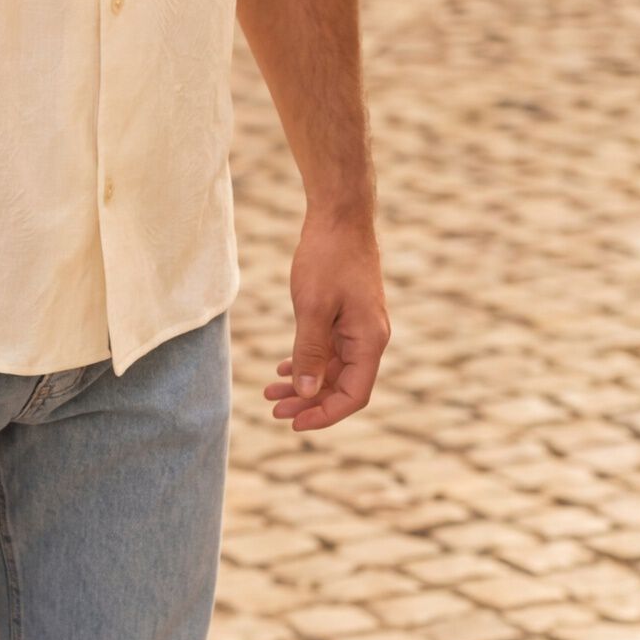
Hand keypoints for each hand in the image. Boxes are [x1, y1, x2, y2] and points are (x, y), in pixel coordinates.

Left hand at [264, 215, 388, 430]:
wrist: (339, 216)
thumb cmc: (328, 257)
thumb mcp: (312, 308)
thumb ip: (310, 352)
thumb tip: (307, 393)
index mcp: (369, 340)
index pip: (354, 395)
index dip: (325, 415)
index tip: (294, 423)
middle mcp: (369, 338)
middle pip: (342, 387)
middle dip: (309, 402)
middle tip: (273, 408)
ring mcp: (358, 327)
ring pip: (333, 369)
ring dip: (304, 383)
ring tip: (270, 392)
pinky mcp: (346, 315)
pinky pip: (329, 350)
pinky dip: (307, 362)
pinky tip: (284, 368)